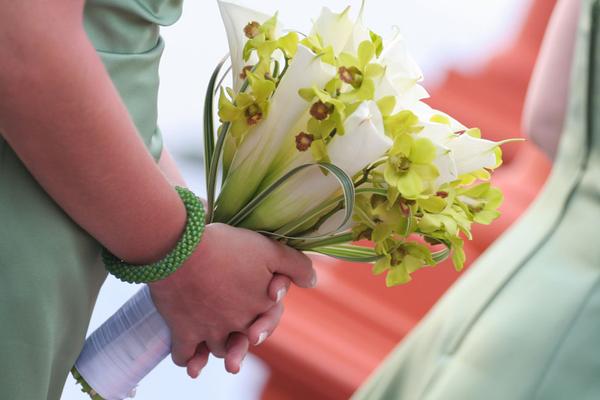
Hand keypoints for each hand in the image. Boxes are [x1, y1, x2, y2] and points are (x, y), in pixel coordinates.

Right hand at [149, 223, 314, 373]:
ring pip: (217, 349)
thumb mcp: (269, 249)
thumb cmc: (228, 247)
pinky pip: (184, 354)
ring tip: (215, 358)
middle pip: (243, 338)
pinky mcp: (183, 331)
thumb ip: (295, 266)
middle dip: (244, 343)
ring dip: (218, 352)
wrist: (182, 250)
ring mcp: (209, 330)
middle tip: (241, 352)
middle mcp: (237, 324)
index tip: (260, 316)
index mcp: (260, 307)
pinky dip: (188, 359)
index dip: (265, 320)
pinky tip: (189, 361)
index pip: (269, 319)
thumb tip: (312, 282)